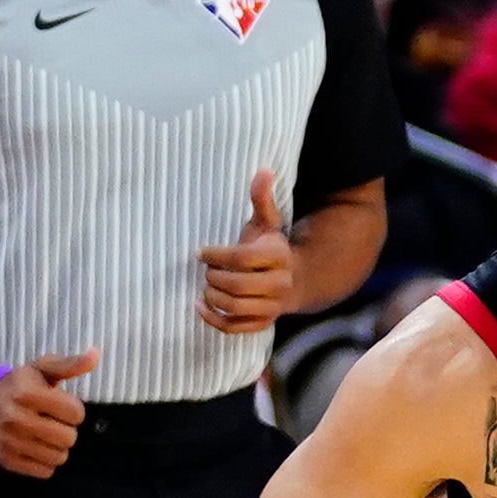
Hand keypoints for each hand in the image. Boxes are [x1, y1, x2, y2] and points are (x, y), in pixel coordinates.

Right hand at [0, 348, 95, 477]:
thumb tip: (96, 354)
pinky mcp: (7, 460)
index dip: (73, 410)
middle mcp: (15, 418)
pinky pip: (45, 472)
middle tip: (53, 422)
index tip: (61, 406)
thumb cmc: (20, 385)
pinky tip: (35, 447)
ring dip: (57, 447)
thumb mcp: (42, 369)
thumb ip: (70, 364)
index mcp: (27, 393)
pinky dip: (45, 462)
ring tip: (44, 434)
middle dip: (66, 430)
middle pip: (69, 438)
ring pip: (59, 457)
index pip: (76, 413)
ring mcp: (9, 442)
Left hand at [200, 169, 297, 335]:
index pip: (242, 258)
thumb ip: (262, 199)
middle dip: (214, 277)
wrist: (296, 281)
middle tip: (206, 270)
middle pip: (237, 285)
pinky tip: (200, 306)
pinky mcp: (264, 323)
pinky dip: (213, 320)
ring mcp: (273, 306)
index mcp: (278, 256)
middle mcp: (280, 283)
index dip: (216, 256)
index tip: (201, 252)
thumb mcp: (267, 223)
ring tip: (206, 285)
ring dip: (212, 296)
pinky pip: (235, 327)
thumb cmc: (271, 248)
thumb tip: (263, 170)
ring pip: (234, 307)